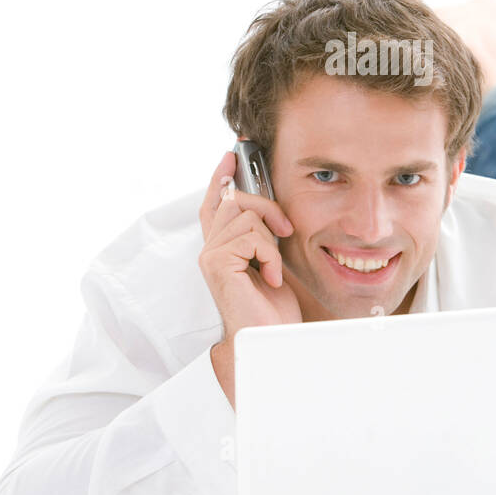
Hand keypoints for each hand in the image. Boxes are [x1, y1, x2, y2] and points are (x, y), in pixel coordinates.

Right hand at [199, 151, 301, 405]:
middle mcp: (210, 249)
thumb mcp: (271, 259)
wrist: (269, 340)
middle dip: (266, 206)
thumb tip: (265, 204)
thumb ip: (262, 233)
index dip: (220, 176)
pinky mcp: (216, 263)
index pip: (215, 202)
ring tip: (273, 269)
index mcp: (222, 247)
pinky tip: (270, 278)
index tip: (232, 153)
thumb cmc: (272, 308)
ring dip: (271, 240)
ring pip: (245, 215)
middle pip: (233, 199)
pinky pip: (251, 236)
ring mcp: (210, 255)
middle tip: (285, 228)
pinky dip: (270, 256)